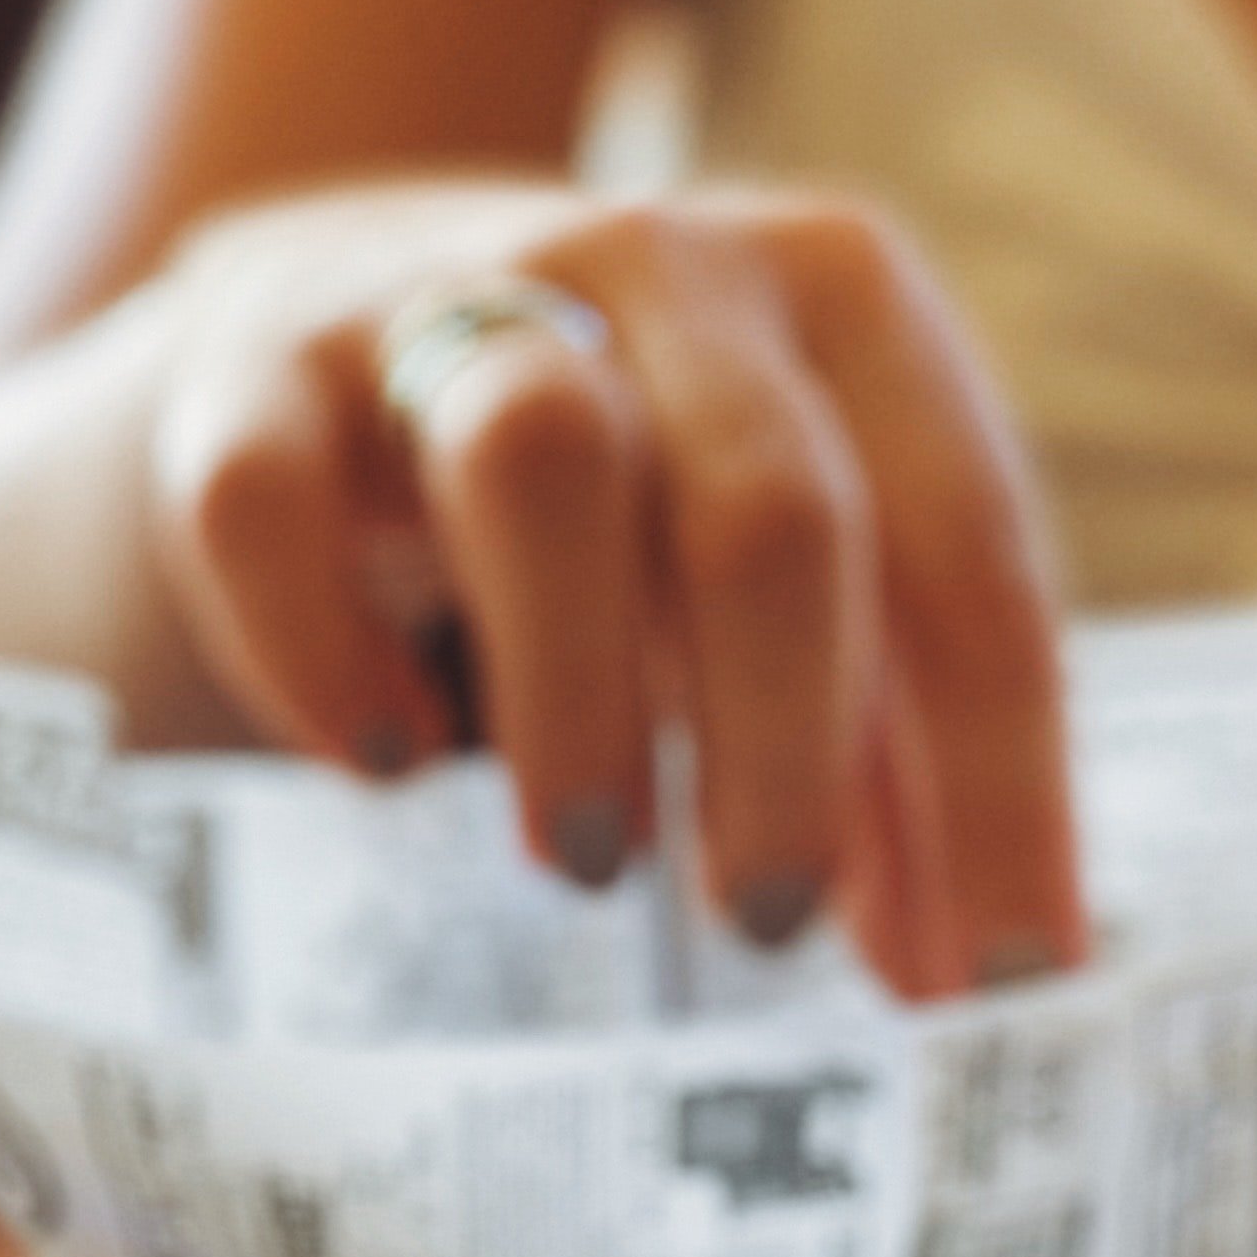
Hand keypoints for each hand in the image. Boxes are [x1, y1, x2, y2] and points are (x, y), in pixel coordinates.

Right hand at [142, 181, 1085, 996]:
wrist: (338, 339)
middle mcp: (661, 267)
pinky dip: (325, 650)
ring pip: (538, 461)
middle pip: (770, 507)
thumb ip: (894, 756)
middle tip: (766, 924)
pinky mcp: (255, 372)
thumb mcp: (788, 590)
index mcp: (843, 303)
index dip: (1001, 790)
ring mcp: (445, 298)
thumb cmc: (625, 508)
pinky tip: (381, 765)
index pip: (969, 555)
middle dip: (789, 745)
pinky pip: (272, 500)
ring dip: (579, 690)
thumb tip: (989, 982)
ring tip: (589, 863)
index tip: (994, 989)